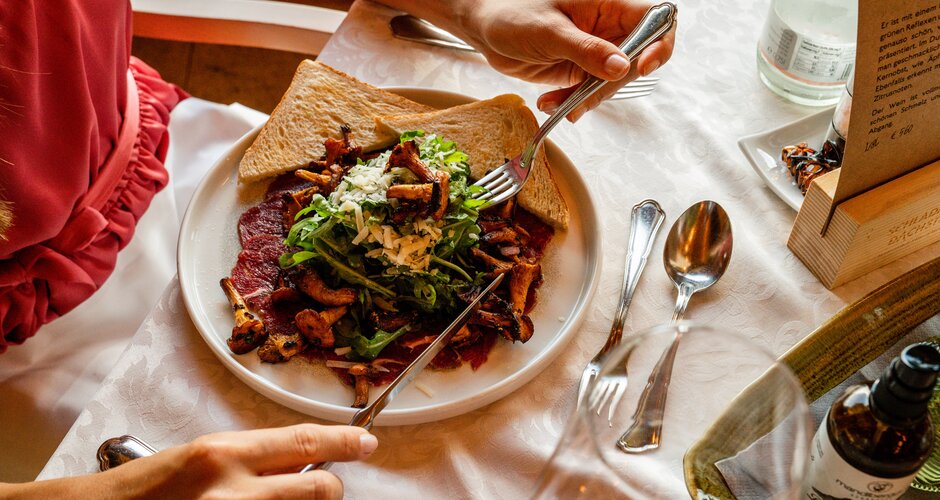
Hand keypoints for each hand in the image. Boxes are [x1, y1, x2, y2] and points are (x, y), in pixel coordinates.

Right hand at [3, 424, 377, 498]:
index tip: (365, 444)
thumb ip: (249, 462)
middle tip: (323, 487)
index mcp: (222, 455)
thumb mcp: (198, 460)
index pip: (303, 444)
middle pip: (319, 489)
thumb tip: (298, 464)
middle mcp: (232, 492)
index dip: (343, 445)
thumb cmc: (139, 493)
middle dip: (329, 488)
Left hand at [446, 0, 676, 119]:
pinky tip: (551, 102)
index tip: (641, 66)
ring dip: (589, 99)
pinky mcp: (579, 70)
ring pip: (612, 82)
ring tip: (559, 104)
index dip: (658, 43)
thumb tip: (622, 67)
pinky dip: (574, 103)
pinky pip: (590, 92)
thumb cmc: (512, 13)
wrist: (484, 29)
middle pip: (636, 59)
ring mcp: (594, 51)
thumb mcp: (550, 32)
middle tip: (586, 96)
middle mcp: (606, 27)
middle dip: (612, 84)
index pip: (653, 19)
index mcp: (607, 4)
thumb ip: (587, 50)